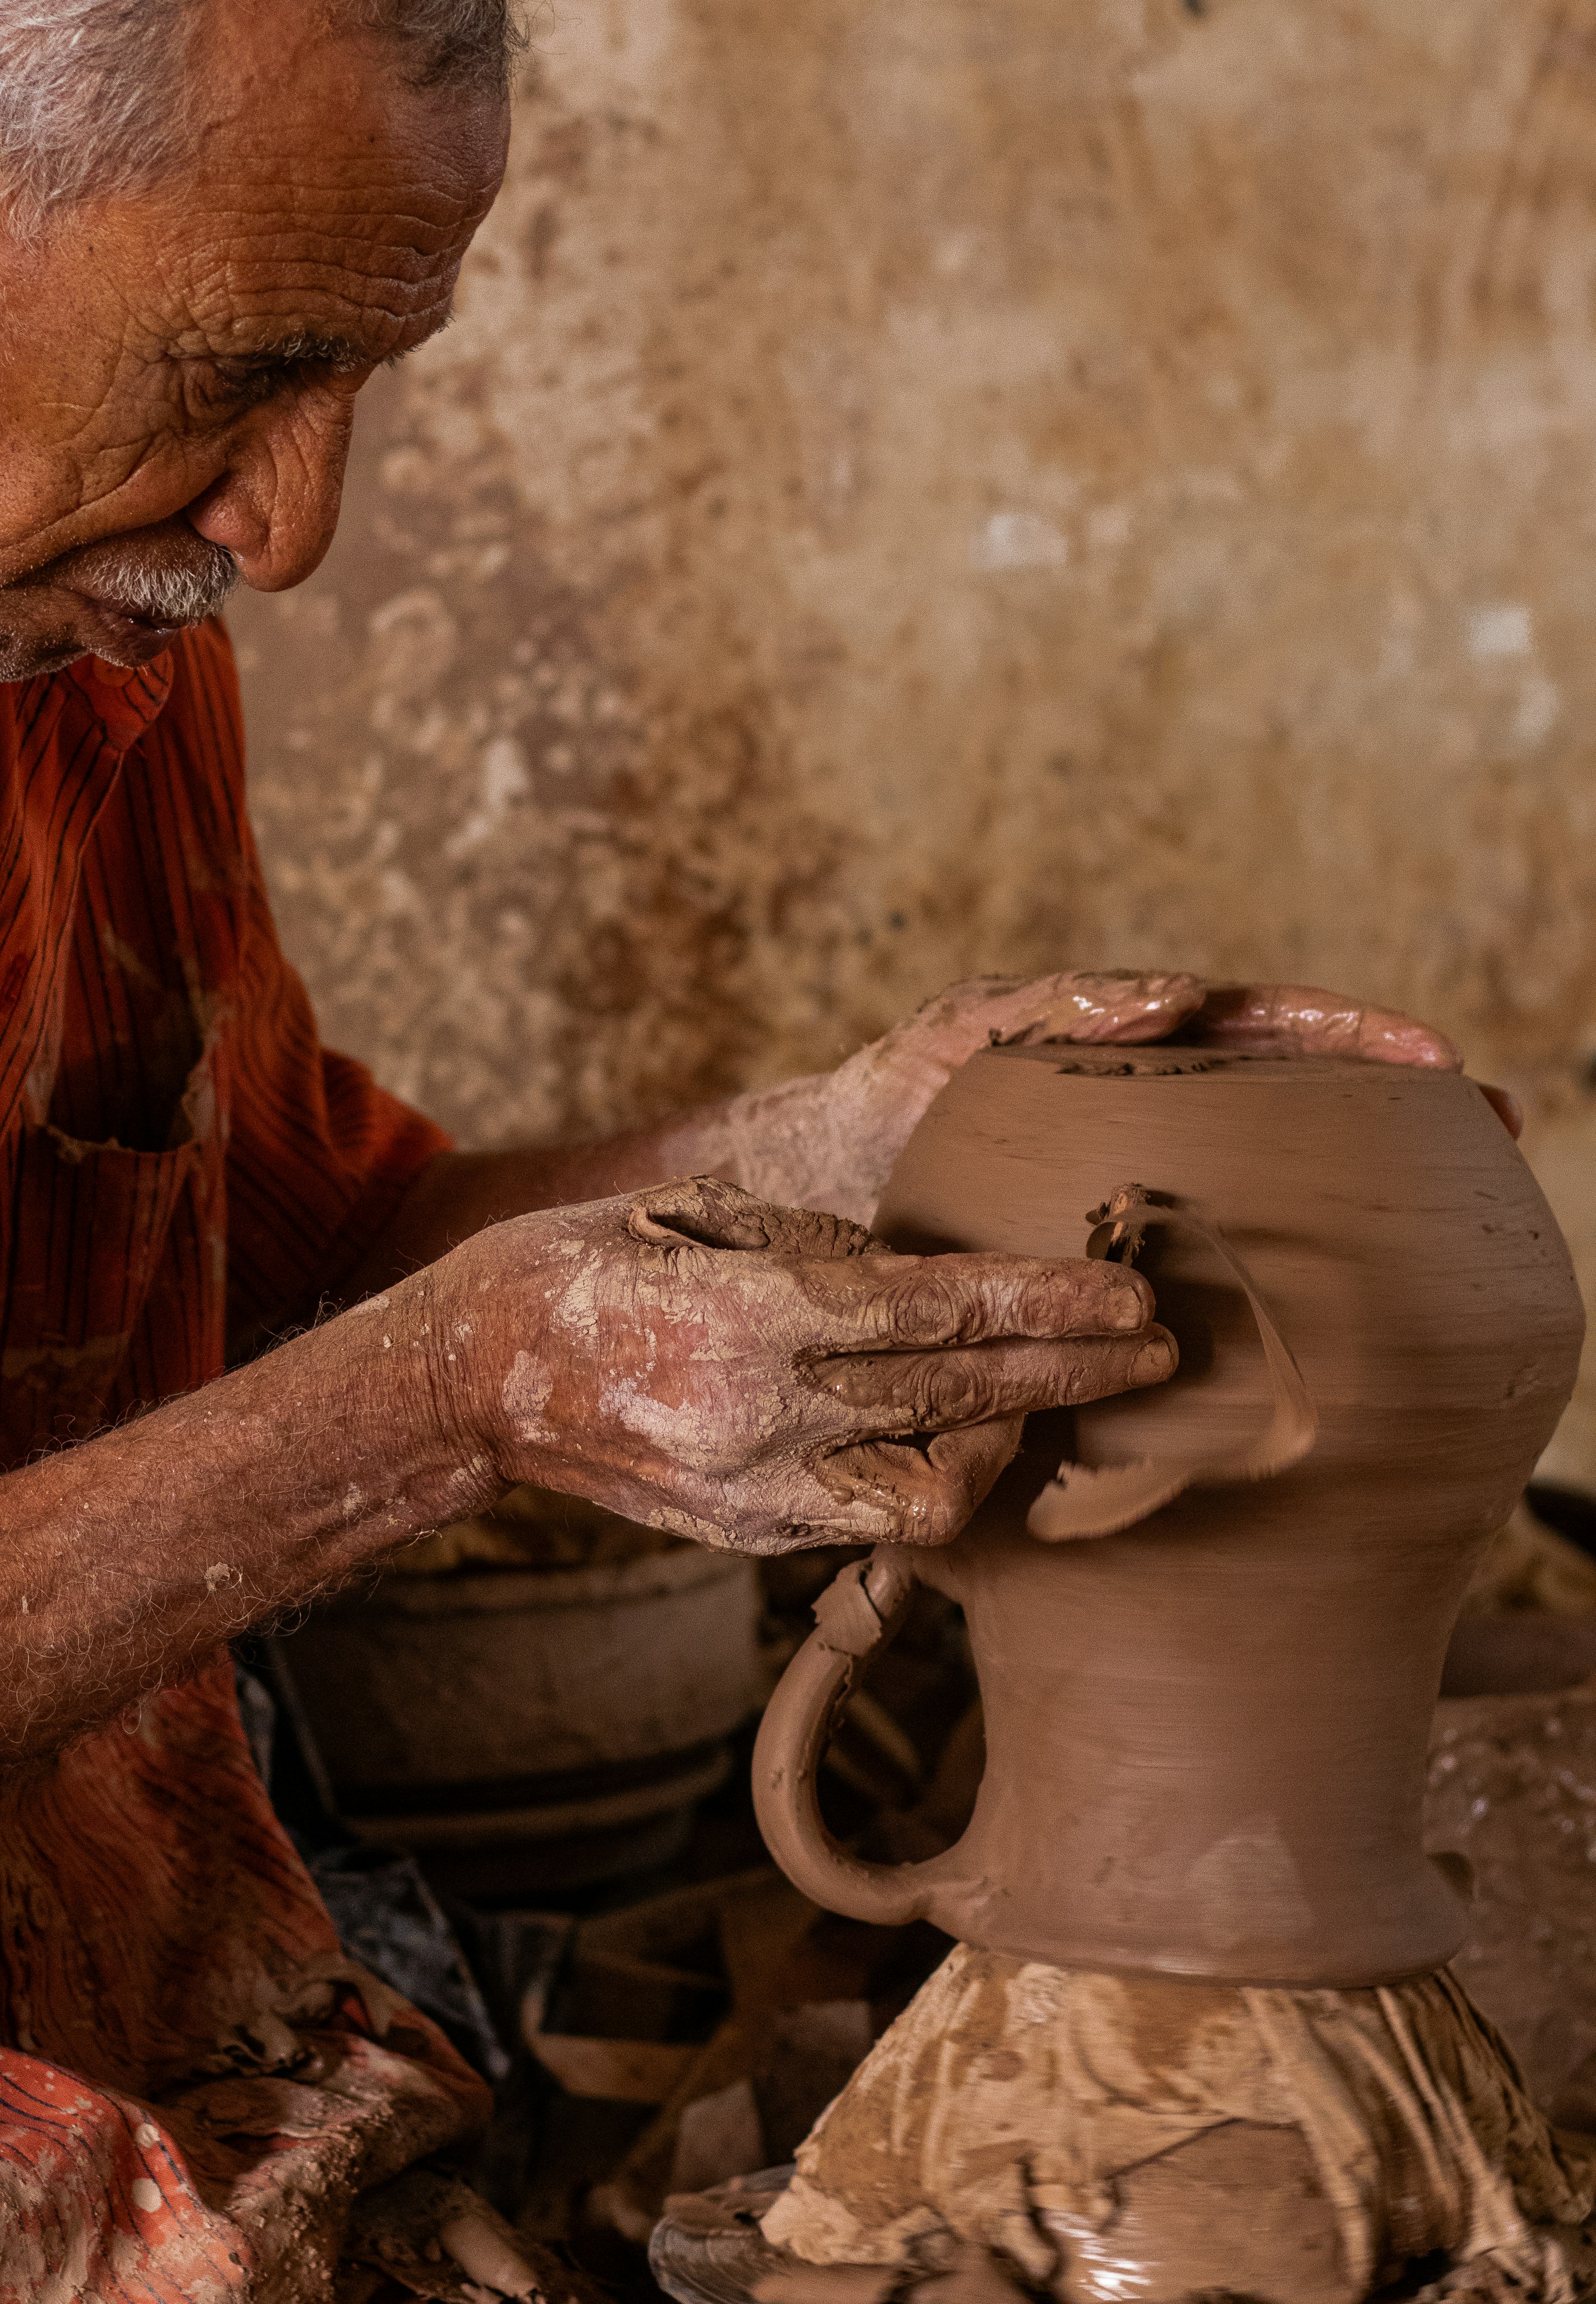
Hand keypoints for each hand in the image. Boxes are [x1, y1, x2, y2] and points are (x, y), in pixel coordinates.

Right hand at [432, 1174, 1175, 1554]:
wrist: (469, 1382)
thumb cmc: (577, 1268)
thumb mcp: (692, 1214)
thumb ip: (812, 1249)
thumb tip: (919, 1271)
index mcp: (744, 1320)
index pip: (932, 1313)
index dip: (1041, 1303)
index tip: (1126, 1294)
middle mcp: (759, 1420)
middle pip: (956, 1401)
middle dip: (1070, 1374)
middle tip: (1155, 1348)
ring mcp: (754, 1494)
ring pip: (932, 1496)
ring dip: (1006, 1444)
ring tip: (1050, 1393)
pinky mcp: (746, 1536)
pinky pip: (872, 1521)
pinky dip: (930, 1480)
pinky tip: (962, 1436)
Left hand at [723, 971, 1504, 1227]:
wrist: (808, 1195)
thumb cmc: (874, 1105)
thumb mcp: (953, 1039)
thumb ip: (1052, 1007)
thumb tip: (1179, 988)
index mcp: (1130, 1060)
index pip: (1266, 1033)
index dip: (1354, 1041)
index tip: (1436, 1060)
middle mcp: (1151, 1127)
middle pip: (1299, 1110)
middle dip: (1400, 1114)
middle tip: (1495, 1132)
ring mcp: (1137, 1201)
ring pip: (1274, 1193)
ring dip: (1368, 1197)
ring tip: (1466, 1218)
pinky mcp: (1107, 1276)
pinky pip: (1210, 1276)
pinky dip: (1278, 1280)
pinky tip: (1338, 1315)